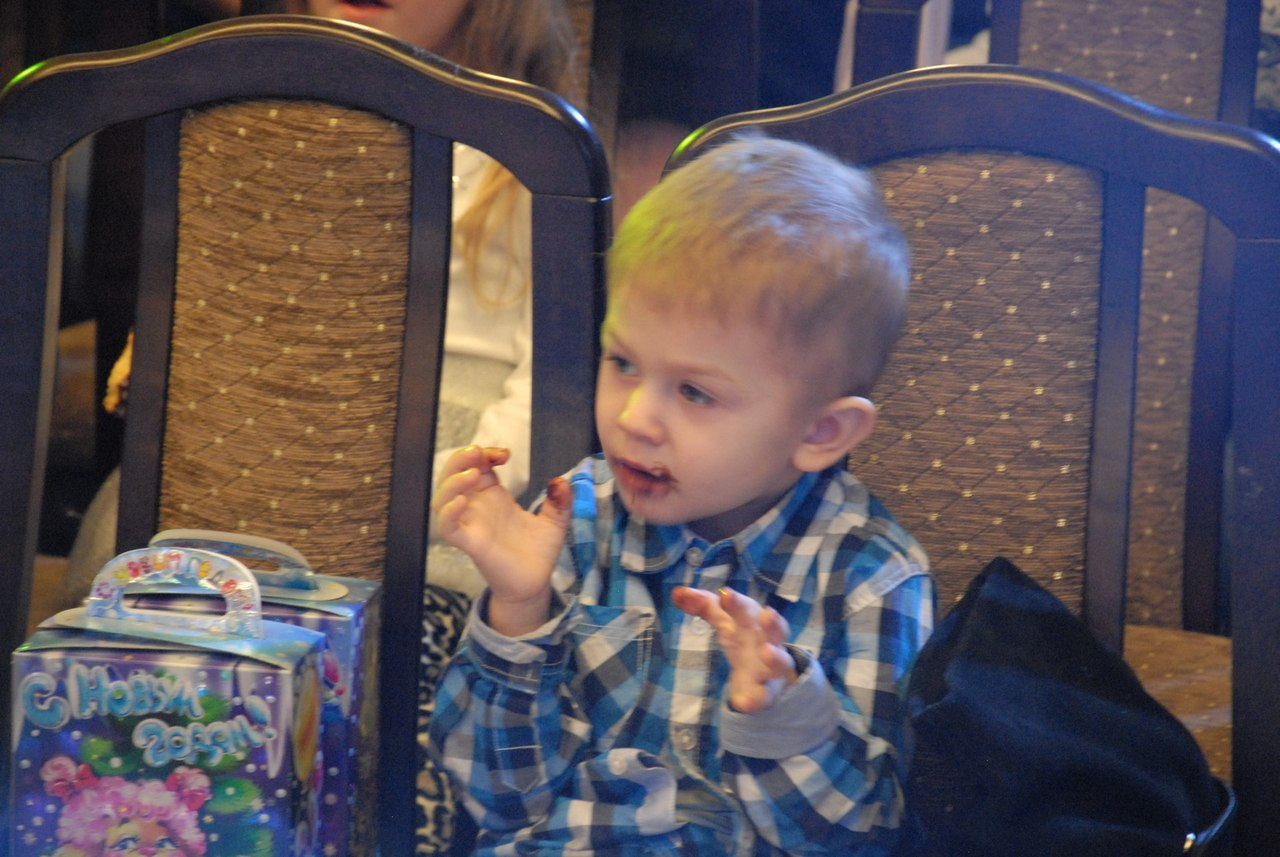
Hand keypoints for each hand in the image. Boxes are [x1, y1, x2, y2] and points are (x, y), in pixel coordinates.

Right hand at [432, 446, 571, 634]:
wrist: (535, 584)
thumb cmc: (538, 552)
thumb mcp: (555, 521)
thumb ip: (559, 500)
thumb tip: (561, 480)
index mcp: (493, 496)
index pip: (476, 465)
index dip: (484, 453)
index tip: (505, 453)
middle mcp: (478, 507)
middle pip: (452, 475)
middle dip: (461, 458)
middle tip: (480, 454)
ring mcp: (471, 525)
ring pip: (442, 499)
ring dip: (452, 481)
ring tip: (473, 474)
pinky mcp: (470, 544)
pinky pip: (448, 527)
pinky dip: (449, 513)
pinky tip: (462, 502)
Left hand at [671, 586, 796, 712]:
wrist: (767, 674)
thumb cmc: (744, 637)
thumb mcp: (724, 620)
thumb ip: (702, 605)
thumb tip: (677, 592)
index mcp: (754, 622)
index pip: (748, 608)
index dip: (738, 602)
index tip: (725, 594)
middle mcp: (767, 642)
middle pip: (773, 630)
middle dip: (771, 622)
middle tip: (767, 614)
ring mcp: (769, 668)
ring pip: (779, 662)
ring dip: (775, 657)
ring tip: (766, 652)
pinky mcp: (765, 693)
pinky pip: (763, 696)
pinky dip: (756, 699)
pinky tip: (744, 703)